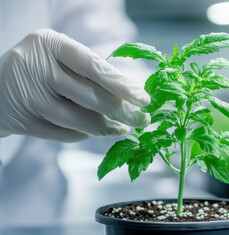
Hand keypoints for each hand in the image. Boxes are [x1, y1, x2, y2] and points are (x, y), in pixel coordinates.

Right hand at [0, 29, 149, 141]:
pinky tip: (96, 132)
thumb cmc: (40, 68)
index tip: (144, 99)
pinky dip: (85, 135)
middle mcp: (36, 67)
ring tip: (123, 129)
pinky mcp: (23, 122)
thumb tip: (131, 95)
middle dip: (123, 112)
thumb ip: (88, 71)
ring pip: (79, 120)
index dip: (122, 85)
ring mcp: (28, 96)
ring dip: (106, 128)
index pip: (93, 65)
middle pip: (90, 96)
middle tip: (143, 121)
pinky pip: (64, 134)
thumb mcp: (60, 57)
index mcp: (50, 43)